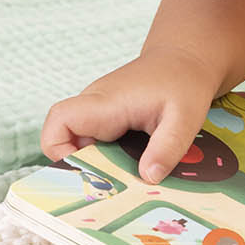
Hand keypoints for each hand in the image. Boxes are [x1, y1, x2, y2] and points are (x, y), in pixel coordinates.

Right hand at [40, 47, 223, 185]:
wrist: (185, 58)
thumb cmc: (184, 81)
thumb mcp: (185, 117)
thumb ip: (168, 148)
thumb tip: (148, 178)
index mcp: (106, 102)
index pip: (60, 121)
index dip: (59, 149)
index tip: (86, 171)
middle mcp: (95, 106)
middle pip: (65, 140)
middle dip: (83, 168)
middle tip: (114, 186)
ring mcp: (99, 112)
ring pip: (81, 145)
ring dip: (98, 165)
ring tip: (128, 178)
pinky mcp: (107, 119)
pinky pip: (97, 143)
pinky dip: (110, 159)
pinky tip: (134, 167)